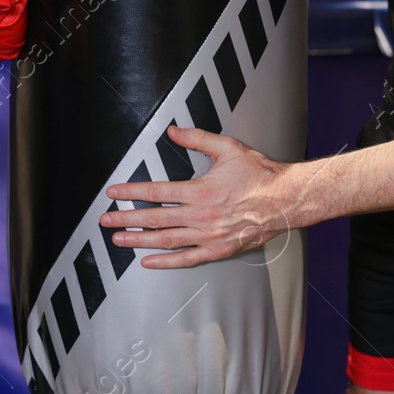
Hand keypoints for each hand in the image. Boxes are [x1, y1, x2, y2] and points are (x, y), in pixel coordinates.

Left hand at [100, 126, 299, 268]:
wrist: (286, 200)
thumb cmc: (260, 175)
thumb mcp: (228, 148)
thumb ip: (197, 139)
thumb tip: (173, 131)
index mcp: (200, 191)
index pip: (156, 192)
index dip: (131, 193)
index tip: (114, 193)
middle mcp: (201, 216)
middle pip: (154, 219)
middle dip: (126, 219)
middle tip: (106, 221)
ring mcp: (208, 236)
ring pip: (166, 240)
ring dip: (139, 241)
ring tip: (119, 240)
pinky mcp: (218, 250)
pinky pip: (186, 259)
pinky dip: (165, 262)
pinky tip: (148, 262)